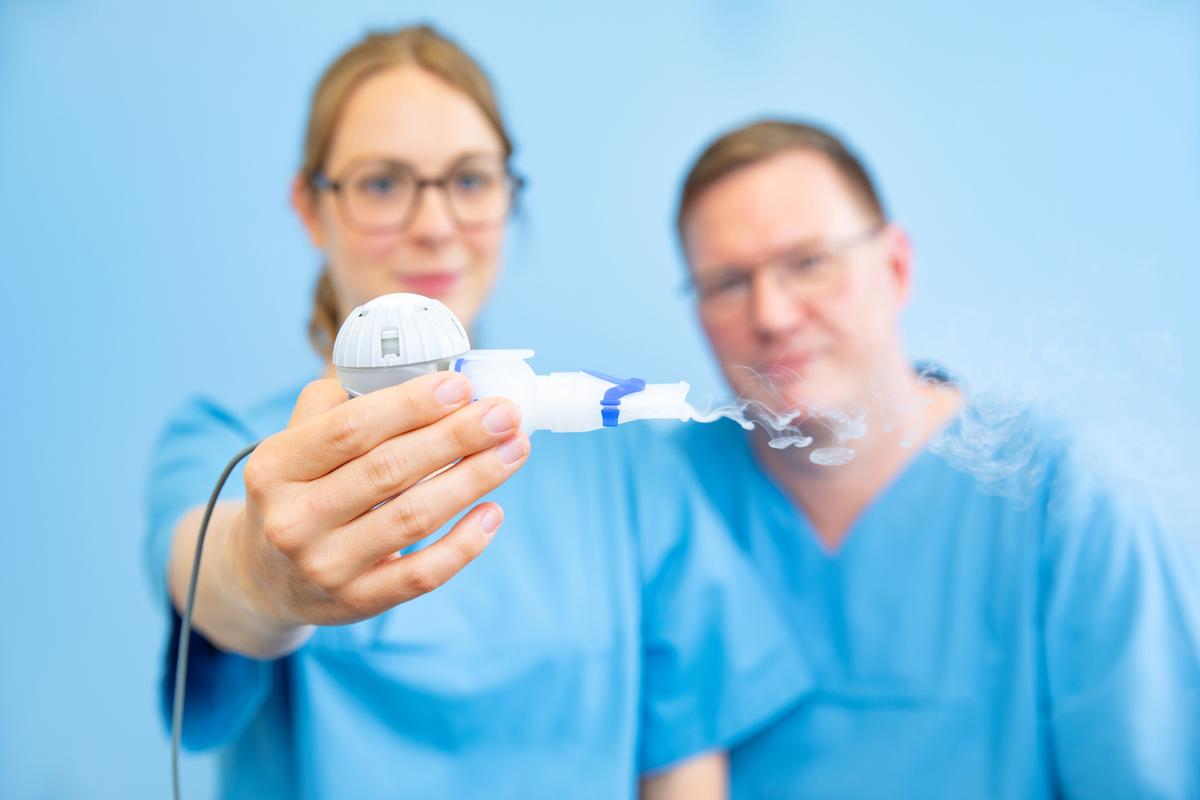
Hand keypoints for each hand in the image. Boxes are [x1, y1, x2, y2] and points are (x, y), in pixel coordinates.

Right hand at [227, 372, 527, 637]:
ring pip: (414, 518)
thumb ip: (340, 405)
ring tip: (515, 449)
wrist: (262, 578)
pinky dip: (465, 542)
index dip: (410, 405)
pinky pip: (423, 574)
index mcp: (275, 468)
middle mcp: (294, 520)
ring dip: (474, 479)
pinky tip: (494, 511)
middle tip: (505, 414)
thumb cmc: (297, 491)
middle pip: (390, 470)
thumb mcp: (294, 445)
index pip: (350, 430)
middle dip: (457, 437)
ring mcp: (324, 566)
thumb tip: (420, 374)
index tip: (461, 385)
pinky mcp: (357, 602)